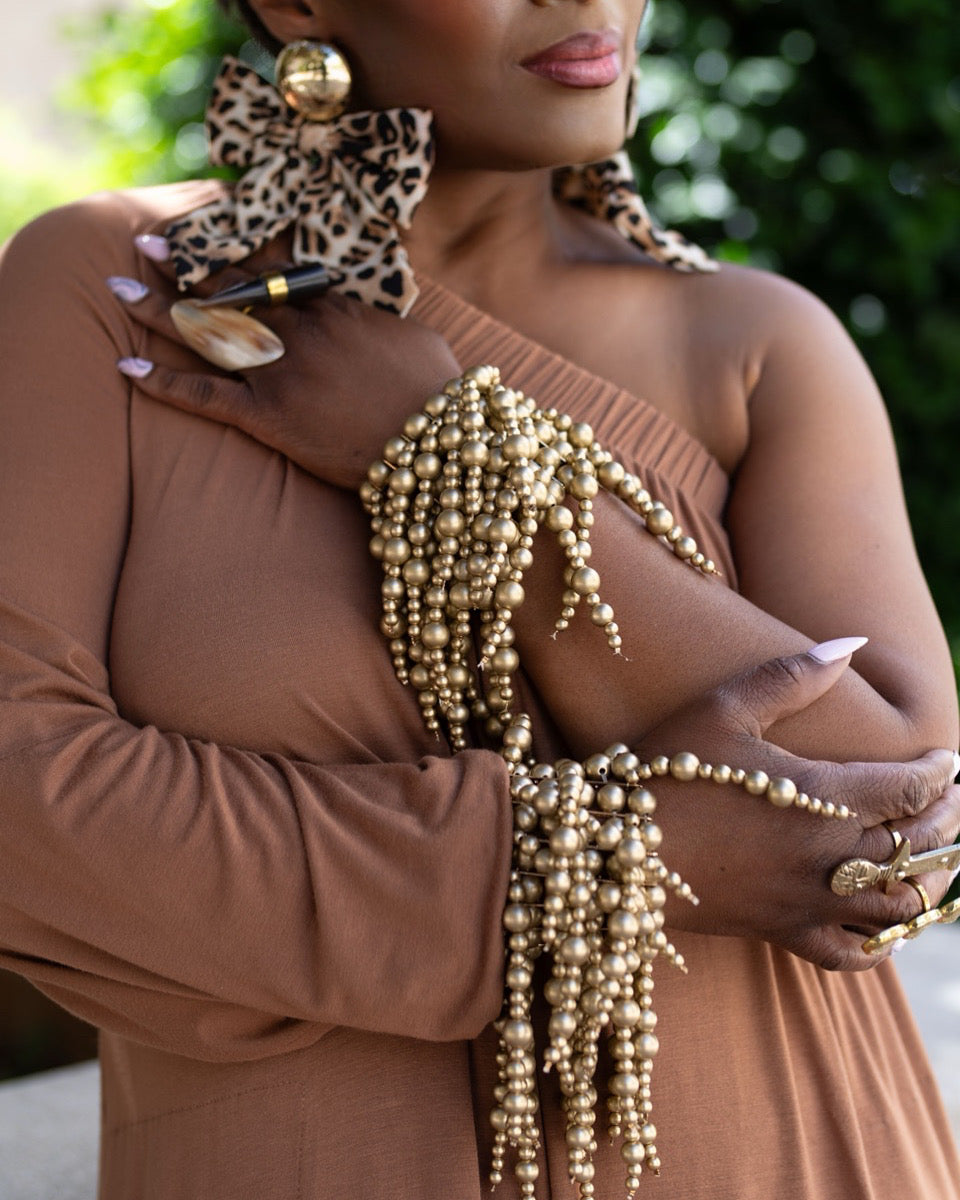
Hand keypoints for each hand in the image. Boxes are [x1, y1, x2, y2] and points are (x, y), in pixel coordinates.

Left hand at [113, 266, 460, 489]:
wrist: (437, 444)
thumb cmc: (438, 395)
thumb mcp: (415, 339)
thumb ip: (379, 322)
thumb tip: (370, 317)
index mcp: (334, 309)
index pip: (272, 277)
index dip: (234, 259)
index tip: (209, 243)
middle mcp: (300, 331)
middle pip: (230, 294)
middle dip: (183, 269)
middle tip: (143, 245)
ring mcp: (281, 372)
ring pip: (208, 334)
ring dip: (158, 311)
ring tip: (118, 290)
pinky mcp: (270, 416)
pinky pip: (207, 397)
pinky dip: (165, 384)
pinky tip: (127, 368)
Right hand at [635, 646, 959, 969]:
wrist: (617, 849)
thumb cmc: (667, 771)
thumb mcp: (724, 709)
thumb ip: (792, 676)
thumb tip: (851, 645)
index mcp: (823, 797)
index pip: (910, 788)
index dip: (939, 773)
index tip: (946, 760)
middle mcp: (829, 856)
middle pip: (919, 844)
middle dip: (946, 818)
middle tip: (950, 798)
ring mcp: (809, 901)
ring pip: (902, 903)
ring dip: (931, 878)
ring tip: (935, 855)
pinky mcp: (783, 932)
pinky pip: (854, 955)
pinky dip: (884, 942)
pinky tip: (887, 924)